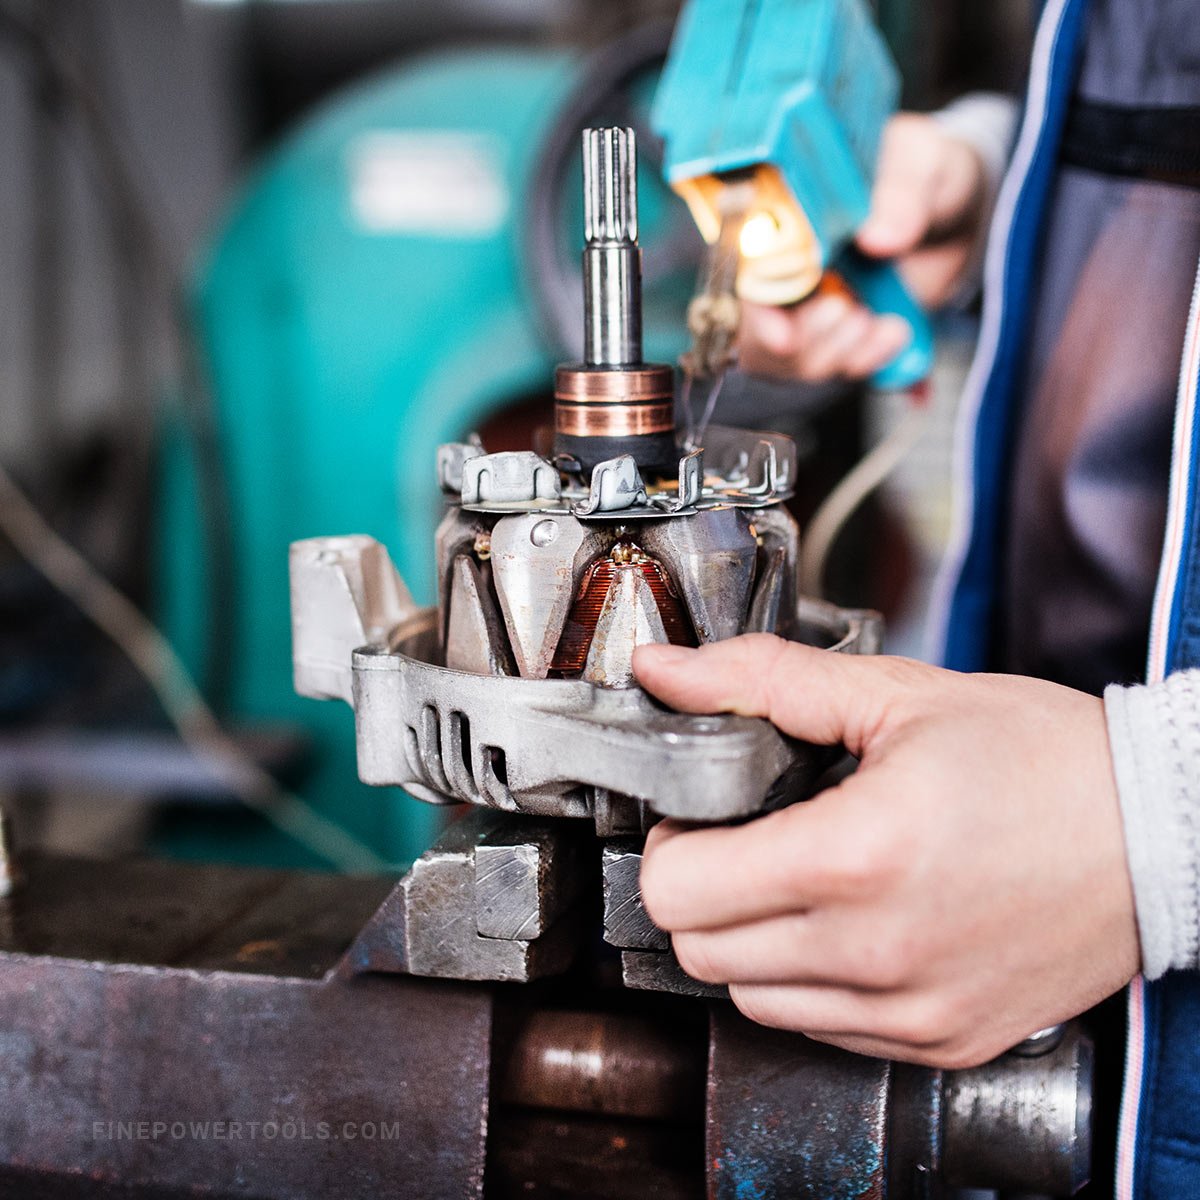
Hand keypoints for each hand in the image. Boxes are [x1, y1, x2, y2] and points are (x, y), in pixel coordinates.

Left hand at [632, 636, 1138, 1067]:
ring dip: (746, 941)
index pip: (678, 890)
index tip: (698, 817)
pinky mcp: (940, 1043)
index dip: (670, 843)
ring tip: (795, 880)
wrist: (1161, 834)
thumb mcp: (896, 694)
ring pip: (750, 1001)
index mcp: (856, 855)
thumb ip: (761, 680)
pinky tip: (845, 924)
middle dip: (697, 890)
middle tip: (739, 841)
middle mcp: (877, 951)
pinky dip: (806, 981)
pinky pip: (820, 1030)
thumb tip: (664, 670)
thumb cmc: (1040, 758)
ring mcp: (911, 1012)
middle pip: (700, 952)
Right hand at [739, 112, 986, 382]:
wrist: (953, 211)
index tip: (782, 338)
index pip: (745, 273)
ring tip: (877, 322)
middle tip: (844, 314)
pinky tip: (893, 332)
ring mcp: (808, 308)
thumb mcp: (922, 165)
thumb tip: (878, 238)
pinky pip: (836, 368)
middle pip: (758, 333)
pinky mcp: (839, 336)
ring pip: (793, 360)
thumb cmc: (923, 173)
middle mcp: (783, 268)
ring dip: (835, 353)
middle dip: (802, 341)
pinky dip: (865, 360)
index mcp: (783, 216)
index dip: (757, 311)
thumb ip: (903, 194)